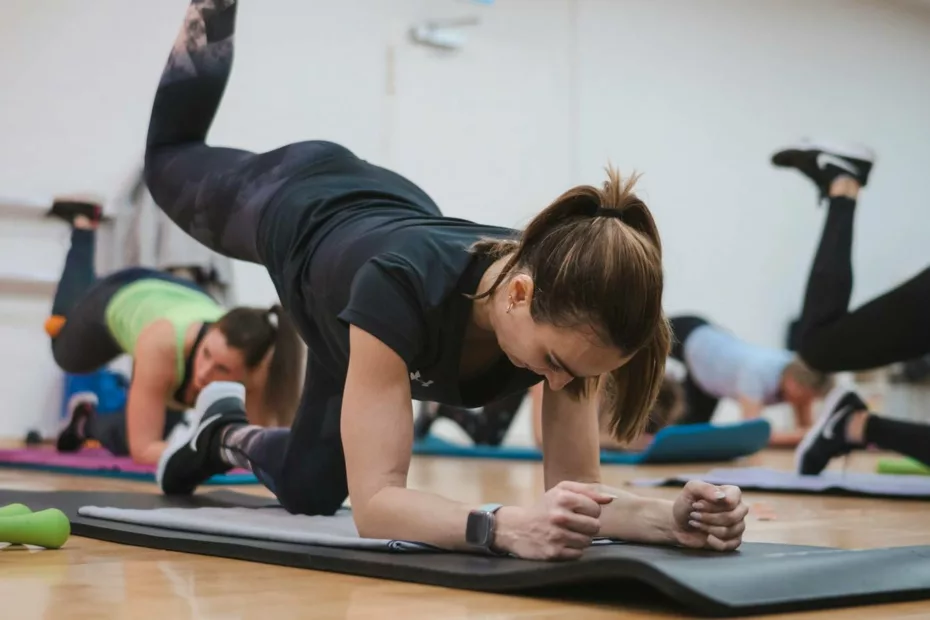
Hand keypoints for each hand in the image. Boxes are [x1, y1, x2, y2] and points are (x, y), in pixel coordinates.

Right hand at [494, 481, 614, 560]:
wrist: (517, 527)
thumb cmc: (544, 507)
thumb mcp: (561, 491)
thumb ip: (587, 491)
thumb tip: (610, 499)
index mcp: (563, 498)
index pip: (596, 509)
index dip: (590, 511)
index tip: (580, 512)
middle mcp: (560, 516)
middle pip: (595, 527)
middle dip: (588, 526)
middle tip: (576, 525)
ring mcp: (557, 536)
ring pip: (588, 541)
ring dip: (581, 539)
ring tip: (568, 534)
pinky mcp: (554, 552)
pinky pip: (578, 554)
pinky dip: (573, 550)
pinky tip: (562, 543)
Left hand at [671, 480, 746, 550]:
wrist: (679, 524)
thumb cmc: (686, 504)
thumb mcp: (690, 490)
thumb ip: (705, 488)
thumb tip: (722, 497)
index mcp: (732, 493)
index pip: (732, 500)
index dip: (712, 505)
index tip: (696, 505)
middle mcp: (739, 509)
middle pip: (732, 517)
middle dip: (709, 518)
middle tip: (694, 515)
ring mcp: (738, 525)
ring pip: (729, 531)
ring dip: (708, 528)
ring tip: (696, 523)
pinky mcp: (734, 541)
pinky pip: (731, 545)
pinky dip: (715, 542)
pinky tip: (706, 537)